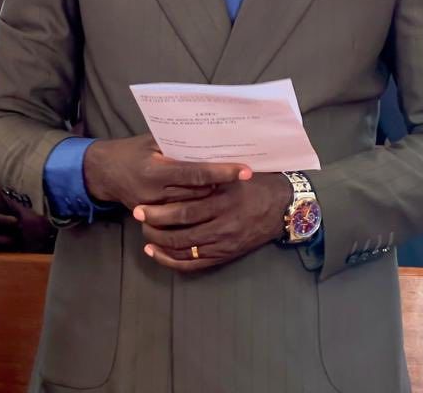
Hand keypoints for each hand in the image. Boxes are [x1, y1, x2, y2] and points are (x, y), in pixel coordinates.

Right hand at [83, 135, 251, 209]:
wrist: (104, 172)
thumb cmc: (132, 150)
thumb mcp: (152, 141)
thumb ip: (177, 143)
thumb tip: (209, 140)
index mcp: (156, 170)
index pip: (196, 173)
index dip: (222, 172)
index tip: (245, 171)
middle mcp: (155, 192)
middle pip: (199, 194)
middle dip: (222, 187)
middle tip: (245, 180)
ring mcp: (154, 209)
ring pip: (193, 208)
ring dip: (213, 200)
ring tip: (235, 193)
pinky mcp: (152, 219)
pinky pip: (181, 219)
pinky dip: (198, 211)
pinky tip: (213, 206)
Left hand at [135, 171, 292, 271]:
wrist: (285, 207)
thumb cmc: (256, 184)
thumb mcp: (234, 173)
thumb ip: (209, 172)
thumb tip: (177, 158)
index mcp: (224, 201)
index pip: (186, 208)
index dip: (161, 210)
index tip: (141, 203)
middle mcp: (224, 224)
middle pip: (182, 229)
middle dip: (155, 224)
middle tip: (137, 215)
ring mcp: (225, 242)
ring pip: (185, 249)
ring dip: (160, 243)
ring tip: (144, 234)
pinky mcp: (226, 255)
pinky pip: (195, 264)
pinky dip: (172, 261)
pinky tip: (157, 253)